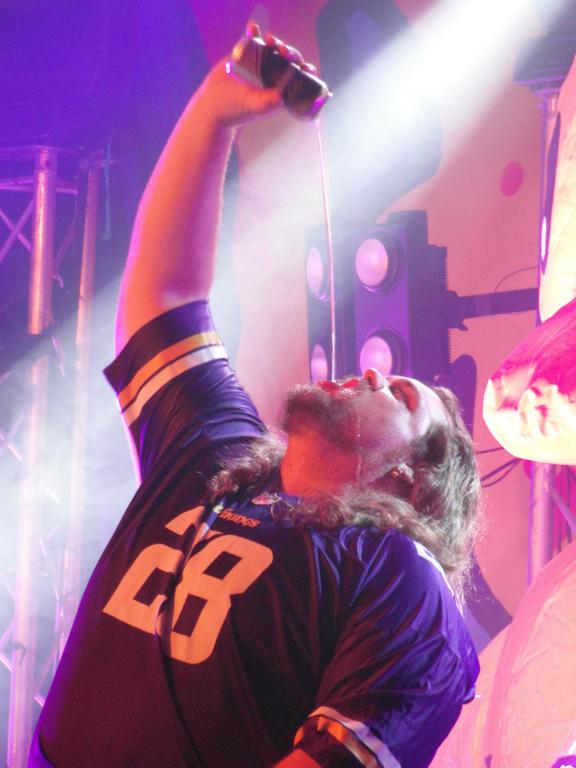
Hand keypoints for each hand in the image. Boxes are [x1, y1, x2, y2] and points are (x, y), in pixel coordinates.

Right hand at [197, 23, 316, 126]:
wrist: (213, 104)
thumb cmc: (235, 111)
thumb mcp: (253, 107)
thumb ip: (265, 103)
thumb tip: (279, 98)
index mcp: (279, 89)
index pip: (297, 77)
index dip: (303, 69)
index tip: (302, 65)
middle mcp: (272, 76)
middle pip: (287, 60)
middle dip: (289, 52)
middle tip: (283, 50)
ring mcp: (259, 64)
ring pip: (272, 49)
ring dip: (275, 42)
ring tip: (269, 40)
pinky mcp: (245, 56)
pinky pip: (252, 41)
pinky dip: (253, 34)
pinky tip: (252, 28)